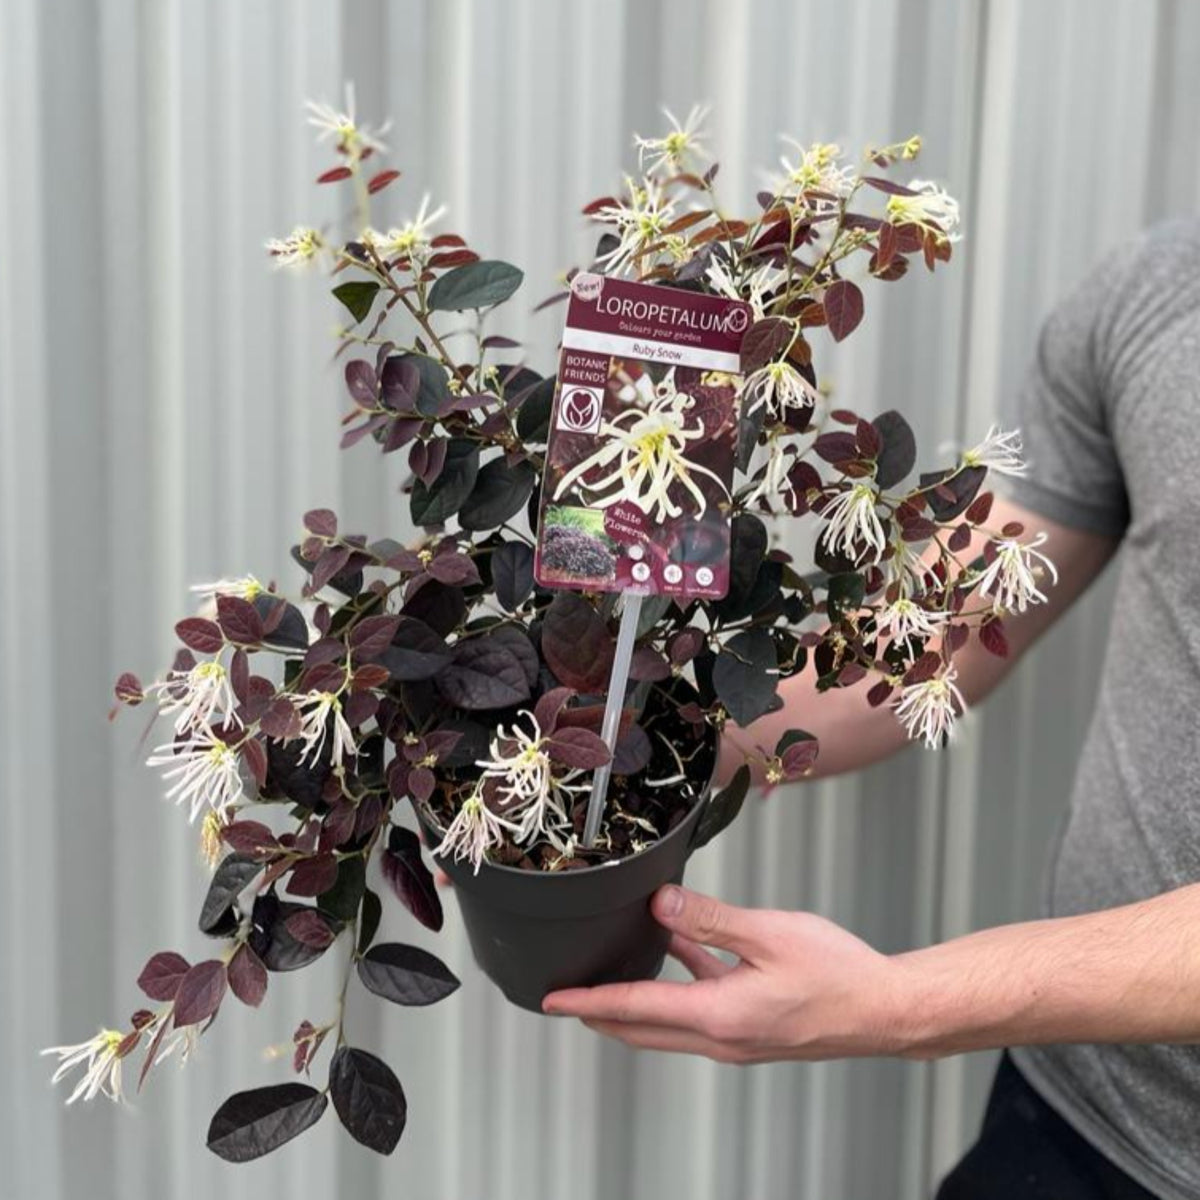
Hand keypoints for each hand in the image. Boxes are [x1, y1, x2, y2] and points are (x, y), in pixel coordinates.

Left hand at [542, 885, 915, 1062]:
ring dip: (636, 1002)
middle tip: (565, 997)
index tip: (552, 1000)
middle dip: (600, 1012)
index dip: (589, 1000)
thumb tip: (659, 904)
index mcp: (718, 1016)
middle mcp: (722, 1037)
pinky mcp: (754, 1027)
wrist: (887, 1010)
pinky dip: (681, 985)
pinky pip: (702, 1007)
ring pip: (669, 1022)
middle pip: (642, 1027)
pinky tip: (681, 950)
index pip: (635, 1008)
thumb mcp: (767, 934)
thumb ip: (708, 919)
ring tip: (609, 976)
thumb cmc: (839, 975)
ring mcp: (739, 1037)